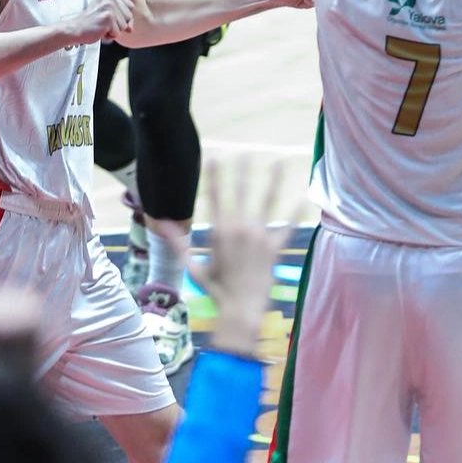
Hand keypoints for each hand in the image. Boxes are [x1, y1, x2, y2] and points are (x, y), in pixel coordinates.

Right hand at [68, 0, 134, 42]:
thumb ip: (124, 17)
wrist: (75, 29)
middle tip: (103, 21)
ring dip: (113, 30)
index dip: (122, 16)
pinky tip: (99, 30)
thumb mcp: (109, 13)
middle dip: (118, 24)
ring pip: (124, 26)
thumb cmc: (92, 21)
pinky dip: (109, 35)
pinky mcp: (108, 17)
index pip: (130, 7)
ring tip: (101, 25)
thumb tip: (131, 29)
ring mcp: (109, 6)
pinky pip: (117, 32)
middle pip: (129, 16)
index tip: (107, 15)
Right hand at [188, 159, 295, 357]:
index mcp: (219, 231)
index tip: (216, 157)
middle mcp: (240, 229)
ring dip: (274, 181)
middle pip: (240, 193)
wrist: (240, 309)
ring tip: (280, 162)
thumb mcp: (193, 265)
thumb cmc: (216, 289)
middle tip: (245, 153)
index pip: (215, 197)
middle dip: (242, 172)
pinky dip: (295, 214)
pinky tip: (302, 198)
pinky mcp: (275, 247)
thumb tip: (158, 225)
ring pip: (268, 203)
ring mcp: (259, 236)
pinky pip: (287, 227)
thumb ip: (178, 242)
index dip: (215, 176)